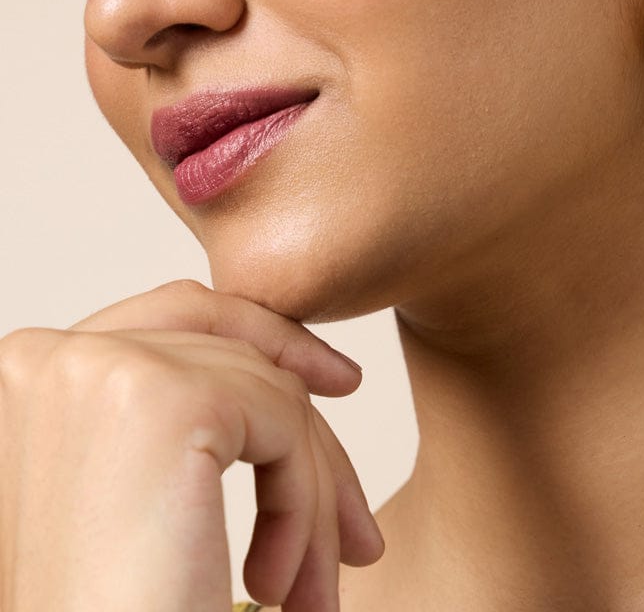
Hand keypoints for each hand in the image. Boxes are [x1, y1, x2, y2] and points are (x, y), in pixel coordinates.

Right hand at [0, 279, 383, 611]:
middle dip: (305, 432)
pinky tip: (276, 584)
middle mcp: (48, 356)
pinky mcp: (168, 401)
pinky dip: (304, 504)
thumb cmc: (120, 609)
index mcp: (27, 375)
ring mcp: (104, 369)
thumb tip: (308, 368)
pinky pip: (288, 421)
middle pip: (231, 350)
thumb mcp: (142, 493)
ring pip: (270, 391)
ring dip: (306, 496)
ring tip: (304, 589)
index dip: (264, 339)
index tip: (337, 383)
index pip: (176, 315)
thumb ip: (193, 412)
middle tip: (356, 524)